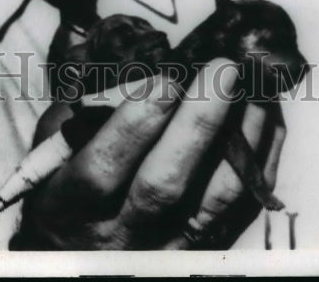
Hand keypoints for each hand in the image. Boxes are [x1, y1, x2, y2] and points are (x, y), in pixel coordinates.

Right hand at [13, 59, 286, 249]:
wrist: (83, 251)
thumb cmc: (67, 181)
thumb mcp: (54, 145)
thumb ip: (84, 107)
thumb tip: (138, 67)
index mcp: (69, 204)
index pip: (101, 170)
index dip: (133, 125)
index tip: (165, 78)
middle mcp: (119, 235)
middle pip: (163, 187)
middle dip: (197, 124)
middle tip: (223, 69)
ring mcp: (166, 247)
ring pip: (213, 202)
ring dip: (241, 140)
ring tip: (254, 89)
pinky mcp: (204, 249)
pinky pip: (242, 208)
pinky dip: (260, 160)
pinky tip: (265, 116)